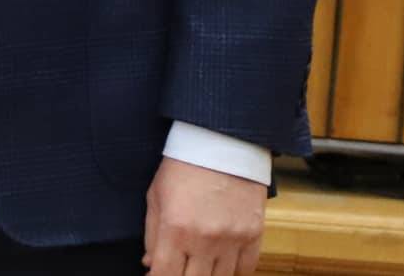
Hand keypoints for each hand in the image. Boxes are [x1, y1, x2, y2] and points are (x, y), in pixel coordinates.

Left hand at [143, 156, 265, 274]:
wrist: (222, 142)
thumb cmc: (183, 167)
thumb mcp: (156, 196)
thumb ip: (151, 234)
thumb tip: (149, 264)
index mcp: (175, 229)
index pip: (164, 275)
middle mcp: (205, 239)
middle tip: (179, 268)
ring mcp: (232, 239)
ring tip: (198, 266)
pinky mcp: (254, 235)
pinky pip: (246, 269)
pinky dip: (233, 272)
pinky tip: (221, 265)